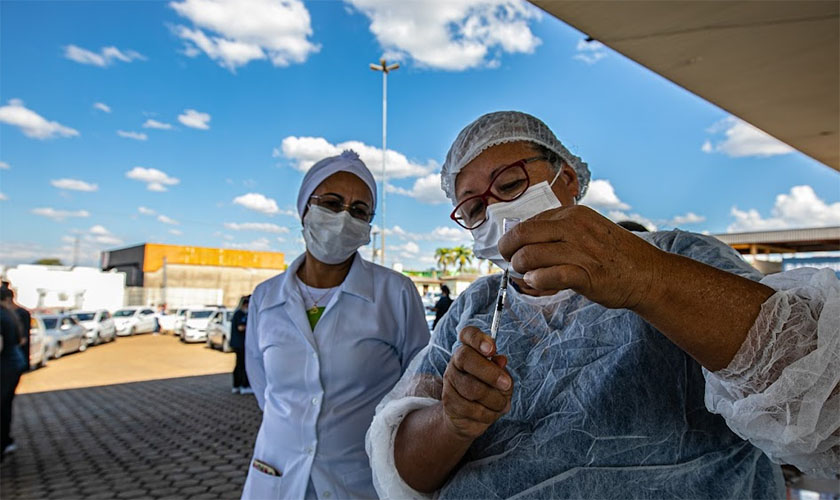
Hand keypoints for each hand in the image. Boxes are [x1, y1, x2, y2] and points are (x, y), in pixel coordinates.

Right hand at [441, 326, 512, 440]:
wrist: (469, 417)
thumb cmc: (489, 391)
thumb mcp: (501, 378)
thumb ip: (501, 369)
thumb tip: (501, 360)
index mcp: (470, 350)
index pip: (467, 334)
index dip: (478, 339)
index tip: (492, 349)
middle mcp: (455, 362)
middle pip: (466, 357)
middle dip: (490, 372)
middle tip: (506, 384)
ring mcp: (450, 382)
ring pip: (472, 388)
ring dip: (494, 399)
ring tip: (502, 404)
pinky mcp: (448, 402)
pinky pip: (471, 408)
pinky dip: (488, 414)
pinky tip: (491, 413)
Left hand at [498, 205, 663, 308]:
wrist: (648, 274)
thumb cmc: (614, 255)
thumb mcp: (588, 230)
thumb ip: (559, 232)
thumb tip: (524, 242)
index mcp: (573, 214)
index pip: (528, 222)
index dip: (512, 237)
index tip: (509, 249)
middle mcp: (574, 228)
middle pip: (522, 235)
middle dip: (509, 251)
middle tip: (510, 262)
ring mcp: (580, 250)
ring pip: (530, 255)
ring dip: (521, 268)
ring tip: (526, 275)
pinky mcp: (585, 274)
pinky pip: (547, 276)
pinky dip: (536, 280)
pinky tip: (537, 283)